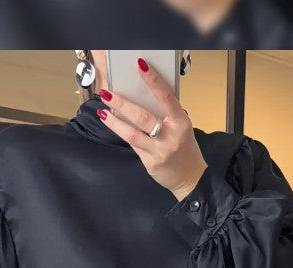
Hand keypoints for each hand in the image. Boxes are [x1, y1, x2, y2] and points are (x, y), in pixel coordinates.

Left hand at [97, 57, 206, 202]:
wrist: (190, 176)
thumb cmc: (183, 145)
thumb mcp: (181, 126)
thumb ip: (165, 113)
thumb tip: (140, 95)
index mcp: (181, 121)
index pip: (166, 96)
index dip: (153, 80)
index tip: (140, 65)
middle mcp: (170, 136)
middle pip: (142, 116)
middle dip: (122, 103)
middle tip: (106, 93)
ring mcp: (159, 151)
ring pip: (132, 133)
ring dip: (115, 121)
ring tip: (102, 110)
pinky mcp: (150, 162)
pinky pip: (133, 144)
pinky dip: (122, 132)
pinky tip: (112, 123)